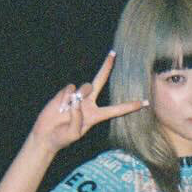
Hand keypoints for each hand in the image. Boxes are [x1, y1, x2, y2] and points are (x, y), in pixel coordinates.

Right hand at [28, 51, 146, 155]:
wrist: (45, 135)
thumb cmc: (62, 138)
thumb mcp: (74, 134)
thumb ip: (77, 118)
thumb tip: (76, 100)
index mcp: (96, 116)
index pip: (116, 110)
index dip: (130, 106)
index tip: (145, 102)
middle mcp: (88, 103)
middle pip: (99, 81)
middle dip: (106, 67)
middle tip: (113, 53)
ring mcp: (76, 96)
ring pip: (84, 87)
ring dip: (79, 97)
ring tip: (67, 111)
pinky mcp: (65, 93)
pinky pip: (70, 89)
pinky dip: (65, 98)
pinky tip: (60, 107)